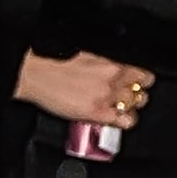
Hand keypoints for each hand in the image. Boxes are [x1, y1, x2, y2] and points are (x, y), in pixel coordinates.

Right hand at [15, 51, 153, 129]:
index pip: (142, 74)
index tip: (138, 83)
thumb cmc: (50, 61)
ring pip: (135, 106)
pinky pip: (125, 122)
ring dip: (129, 108)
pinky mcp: (98, 113)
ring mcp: (107, 97)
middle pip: (140, 92)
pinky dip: (123, 122)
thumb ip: (100, 64)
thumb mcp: (82, 55)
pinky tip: (116, 120)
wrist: (33, 73)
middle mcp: (112, 80)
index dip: (141, 80)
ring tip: (119, 109)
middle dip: (134, 95)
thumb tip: (108, 70)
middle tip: (125, 98)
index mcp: (109, 63)